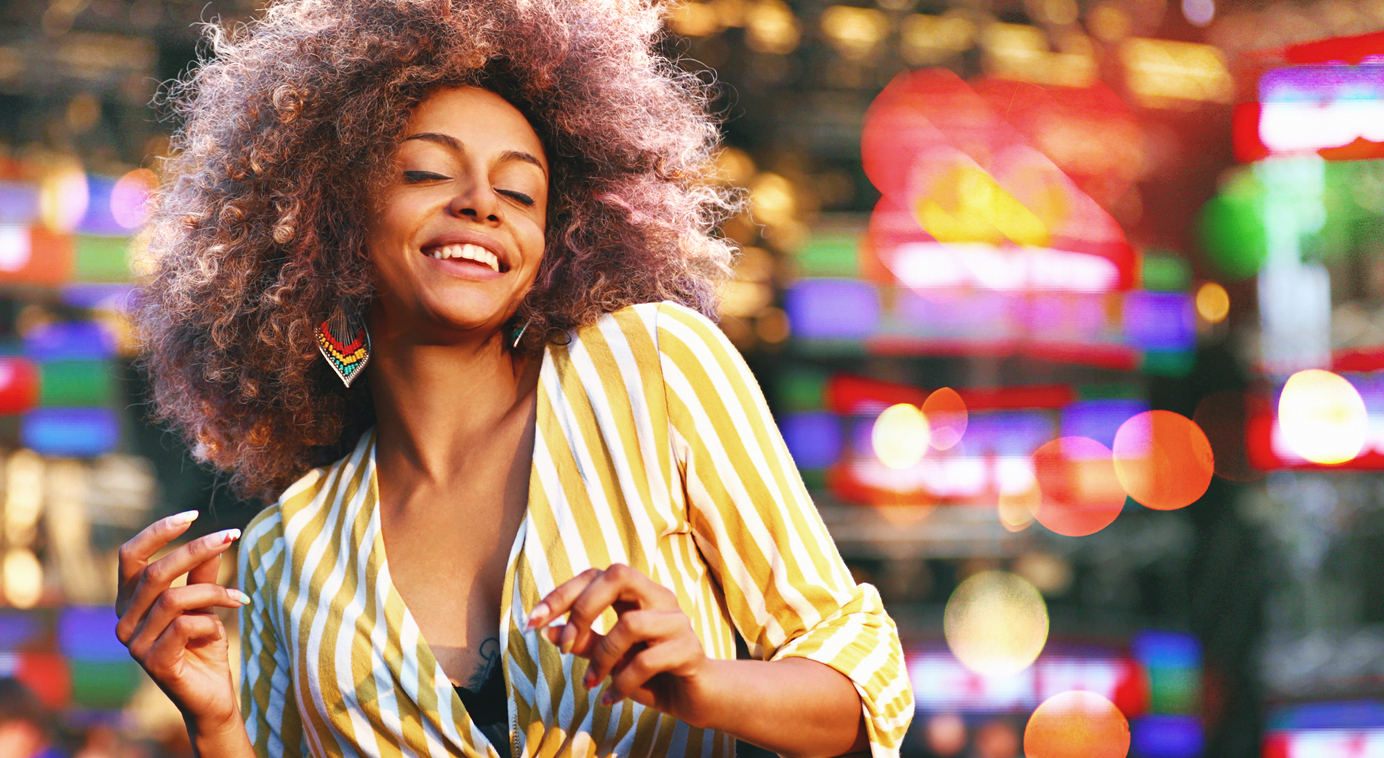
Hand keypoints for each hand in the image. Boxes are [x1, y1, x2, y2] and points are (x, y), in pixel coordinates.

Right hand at [116, 511, 246, 730]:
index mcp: (130, 601)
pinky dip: (210, 623)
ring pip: (173, 599)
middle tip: (231, 536)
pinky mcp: (153, 663)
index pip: (129, 556)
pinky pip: (184, 626)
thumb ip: (203, 573)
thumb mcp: (206, 603)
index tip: (192, 514)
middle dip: (195, 550)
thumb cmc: (204, 646)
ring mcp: (134, 644)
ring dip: (213, 593)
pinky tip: (220, 631)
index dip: (157, 532)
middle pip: (153, 573)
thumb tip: (217, 537)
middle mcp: (124, 620)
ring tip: (239, 599)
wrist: (212, 696)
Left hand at [526, 564, 717, 726]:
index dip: (561, 594)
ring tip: (589, 683)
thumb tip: (546, 630)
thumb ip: (583, 641)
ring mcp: (677, 621)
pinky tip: (609, 698)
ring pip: (630, 623)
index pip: (597, 575)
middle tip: (564, 647)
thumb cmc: (649, 673)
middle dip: (583, 609)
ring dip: (601, 658)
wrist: (695, 698)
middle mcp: (659, 598)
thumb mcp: (609, 658)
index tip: (532, 622)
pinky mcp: (688, 650)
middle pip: (619, 576)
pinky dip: (621, 683)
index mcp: (638, 593)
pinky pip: (647, 661)